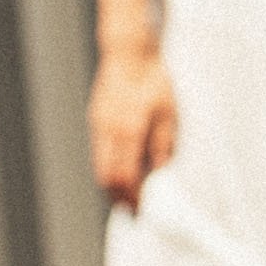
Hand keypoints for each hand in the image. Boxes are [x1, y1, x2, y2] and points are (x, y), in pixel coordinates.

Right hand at [87, 42, 176, 208]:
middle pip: (107, 177)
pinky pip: (99, 151)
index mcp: (130, 130)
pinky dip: (109, 166)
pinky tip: (121, 170)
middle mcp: (109, 131)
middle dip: (118, 198)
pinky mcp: (96, 119)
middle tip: (132, 210)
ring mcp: (99, 125)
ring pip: (100, 166)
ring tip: (127, 195)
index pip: (125, 176)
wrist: (129, 54)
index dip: (131, 198)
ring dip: (112, 184)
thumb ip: (163, 144)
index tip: (140, 211)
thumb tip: (160, 171)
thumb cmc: (153, 80)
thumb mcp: (168, 112)